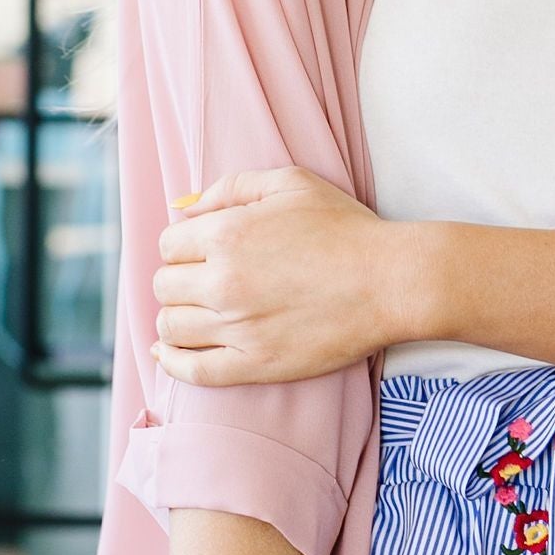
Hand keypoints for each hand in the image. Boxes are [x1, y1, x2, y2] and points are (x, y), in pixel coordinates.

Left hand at [152, 165, 423, 384]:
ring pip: (171, 328)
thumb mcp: (290, 184)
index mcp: (226, 234)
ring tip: (196, 313)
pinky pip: (193, 370)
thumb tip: (183, 209)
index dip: (183, 247)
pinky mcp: (255, 365)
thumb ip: (230, 187)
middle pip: (164, 287)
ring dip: (176, 318)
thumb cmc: (345, 228)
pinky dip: (173, 362)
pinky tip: (169, 354)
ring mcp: (238, 328)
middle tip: (204, 281)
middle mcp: (223, 282)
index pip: (169, 246)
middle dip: (179, 281)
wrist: (390, 281)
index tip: (202, 253)